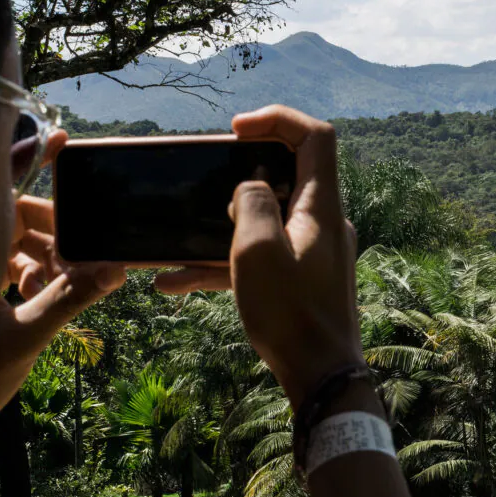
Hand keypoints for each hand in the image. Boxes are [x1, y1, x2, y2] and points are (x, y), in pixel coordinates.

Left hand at [0, 134, 126, 426]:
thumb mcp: (22, 336)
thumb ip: (69, 300)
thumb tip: (115, 271)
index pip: (3, 192)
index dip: (30, 162)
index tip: (63, 142)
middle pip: (19, 219)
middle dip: (56, 230)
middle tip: (87, 252)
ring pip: (21, 248)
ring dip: (52, 261)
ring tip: (72, 282)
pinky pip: (15, 271)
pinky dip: (38, 278)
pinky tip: (49, 296)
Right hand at [156, 106, 362, 407]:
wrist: (320, 376)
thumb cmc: (291, 314)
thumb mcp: (258, 251)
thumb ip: (252, 203)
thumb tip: (250, 189)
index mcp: (321, 206)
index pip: (315, 137)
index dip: (276, 119)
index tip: (235, 131)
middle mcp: (323, 222)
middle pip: (286, 174)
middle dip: (239, 175)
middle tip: (205, 186)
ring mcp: (313, 251)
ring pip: (265, 221)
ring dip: (220, 229)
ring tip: (172, 248)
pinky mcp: (302, 278)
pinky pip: (261, 257)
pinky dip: (225, 263)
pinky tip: (176, 282)